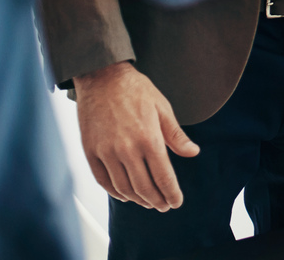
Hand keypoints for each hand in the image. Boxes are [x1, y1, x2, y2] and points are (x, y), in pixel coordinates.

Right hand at [73, 61, 198, 210]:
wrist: (102, 77)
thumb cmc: (135, 90)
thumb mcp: (162, 108)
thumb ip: (176, 135)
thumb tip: (193, 152)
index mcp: (149, 138)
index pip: (163, 176)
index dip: (171, 193)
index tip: (176, 202)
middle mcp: (127, 149)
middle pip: (144, 187)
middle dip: (157, 200)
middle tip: (164, 206)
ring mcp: (106, 152)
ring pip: (124, 188)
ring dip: (138, 199)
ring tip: (148, 202)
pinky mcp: (91, 152)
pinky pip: (103, 180)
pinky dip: (115, 192)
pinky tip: (124, 195)